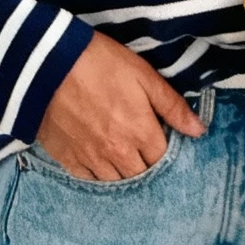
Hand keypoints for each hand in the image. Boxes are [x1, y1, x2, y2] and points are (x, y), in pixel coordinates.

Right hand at [36, 31, 204, 180]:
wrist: (46, 64)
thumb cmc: (98, 63)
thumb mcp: (143, 75)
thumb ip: (172, 106)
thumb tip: (198, 130)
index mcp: (140, 133)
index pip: (163, 159)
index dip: (164, 150)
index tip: (159, 137)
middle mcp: (118, 153)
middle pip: (141, 175)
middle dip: (145, 164)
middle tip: (140, 146)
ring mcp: (91, 158)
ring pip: (116, 181)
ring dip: (123, 172)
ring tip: (121, 153)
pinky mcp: (67, 158)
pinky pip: (88, 179)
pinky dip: (97, 173)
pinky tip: (99, 159)